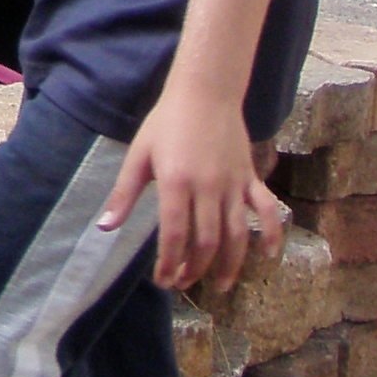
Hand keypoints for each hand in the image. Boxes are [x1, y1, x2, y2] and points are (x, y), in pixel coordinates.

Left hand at [103, 89, 282, 294]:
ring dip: (229, 264)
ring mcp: (233, 183)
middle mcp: (208, 187)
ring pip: (235, 233)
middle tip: (183, 283)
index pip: (175, 235)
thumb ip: (124, 194)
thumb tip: (105, 227)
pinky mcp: (251, 177)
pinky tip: (268, 255)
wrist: (205, 92)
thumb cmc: (167, 122)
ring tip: (219, 285)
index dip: (169, 263)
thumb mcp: (138, 155)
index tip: (163, 281)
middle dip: (194, 269)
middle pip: (205, 241)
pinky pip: (266, 209)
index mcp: (176, 182)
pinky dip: (270, 232)